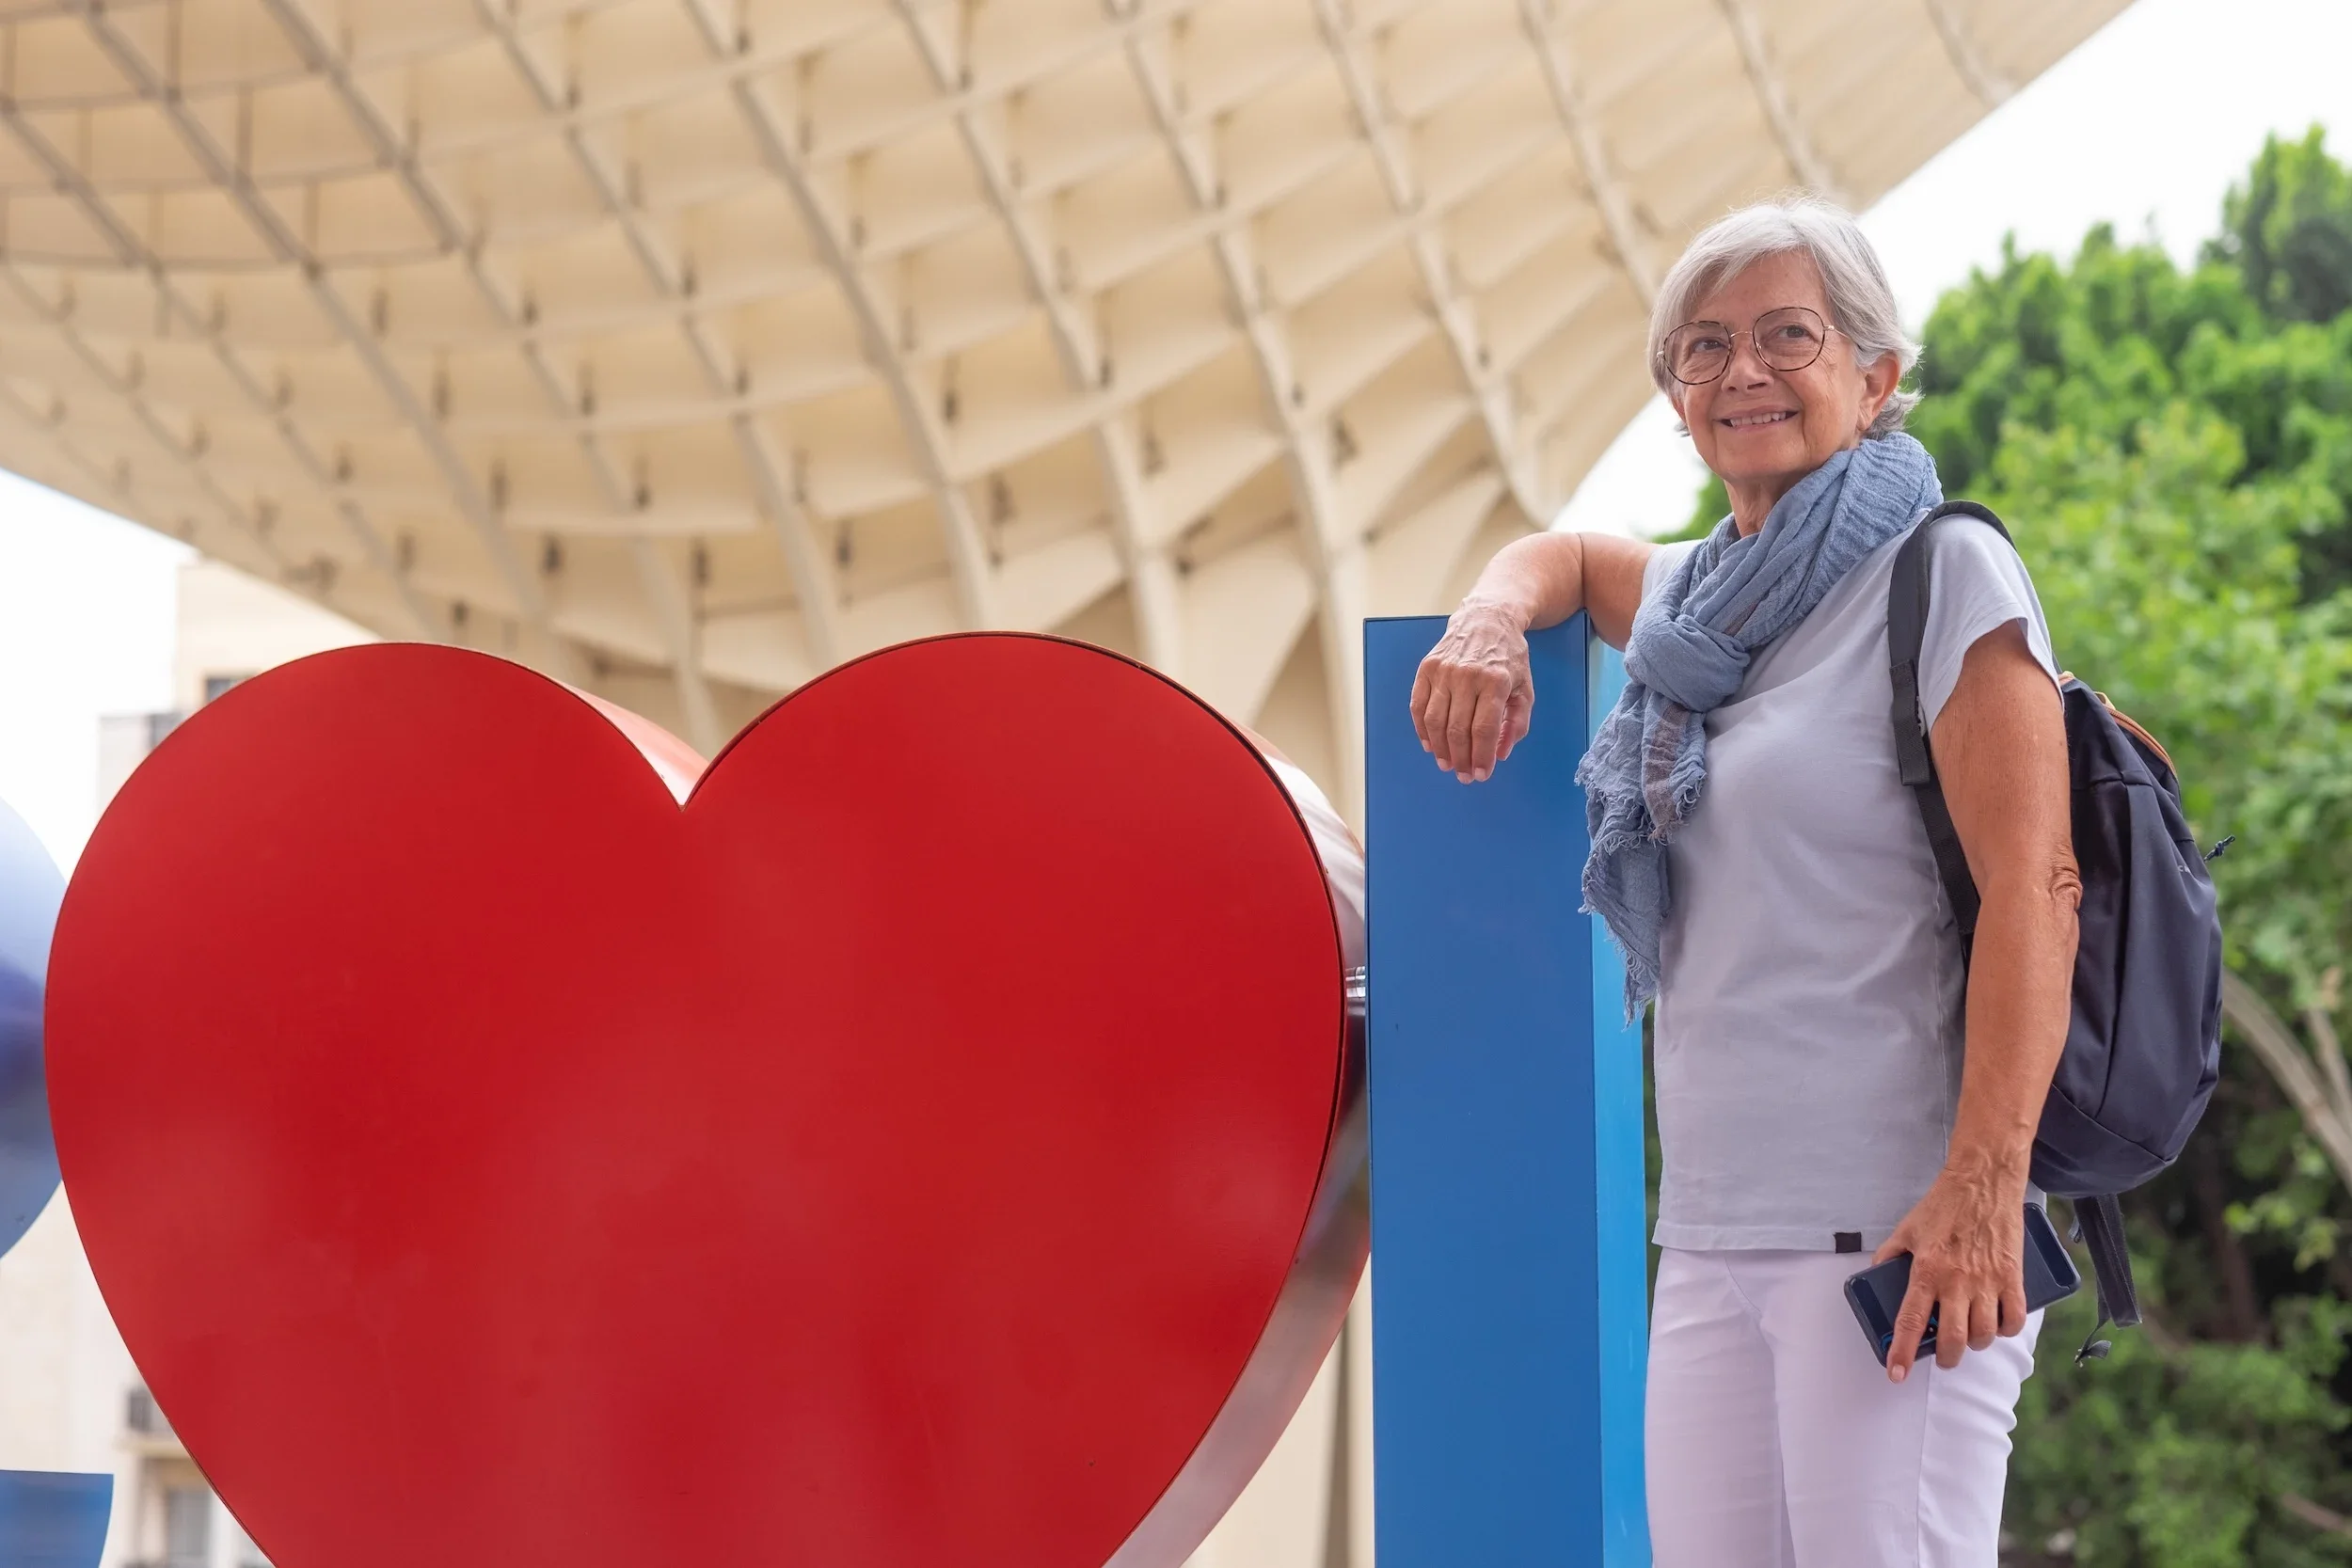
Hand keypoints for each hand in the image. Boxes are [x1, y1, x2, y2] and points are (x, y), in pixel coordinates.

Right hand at [1408, 600, 1533, 781]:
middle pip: (1458, 729)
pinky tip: (1430, 744)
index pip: (1484, 729)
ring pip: (1435, 721)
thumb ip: (1517, 723)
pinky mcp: (1427, 668)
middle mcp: (1467, 675)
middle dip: (1460, 758)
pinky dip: (1422, 730)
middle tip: (1463, 775)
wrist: (1486, 619)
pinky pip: (1418, 706)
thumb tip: (1501, 754)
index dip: (1482, 757)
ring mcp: (1443, 671)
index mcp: (1495, 681)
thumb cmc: (1508, 657)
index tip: (1481, 775)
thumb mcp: (1525, 688)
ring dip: (1440, 749)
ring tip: (1447, 764)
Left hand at [1873, 1161, 2027, 1382]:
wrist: (1983, 1182)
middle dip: (1946, 1357)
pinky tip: (1996, 1324)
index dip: (1903, 1352)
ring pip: (1984, 1334)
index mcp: (1926, 1269)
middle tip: (1943, 1357)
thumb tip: (1877, 1275)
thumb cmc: (1944, 1205)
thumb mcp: (1906, 1229)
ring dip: (1974, 1344)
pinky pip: (2013, 1319)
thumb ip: (1890, 1255)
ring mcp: (1987, 1280)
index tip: (1896, 1373)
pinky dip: (2005, 1329)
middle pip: (1953, 1338)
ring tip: (1968, 1337)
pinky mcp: (2012, 1277)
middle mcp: (1957, 1280)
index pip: (1912, 1321)